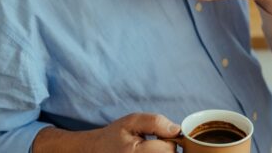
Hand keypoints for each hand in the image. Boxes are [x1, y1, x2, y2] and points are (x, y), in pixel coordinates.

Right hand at [32, 113, 179, 152]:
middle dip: (166, 150)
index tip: (159, 136)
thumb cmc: (115, 136)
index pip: (168, 149)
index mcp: (134, 152)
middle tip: (153, 145)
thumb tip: (176, 130)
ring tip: (150, 151)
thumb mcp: (132, 121)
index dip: (168, 140)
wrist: (94, 151)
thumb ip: (155, 122)